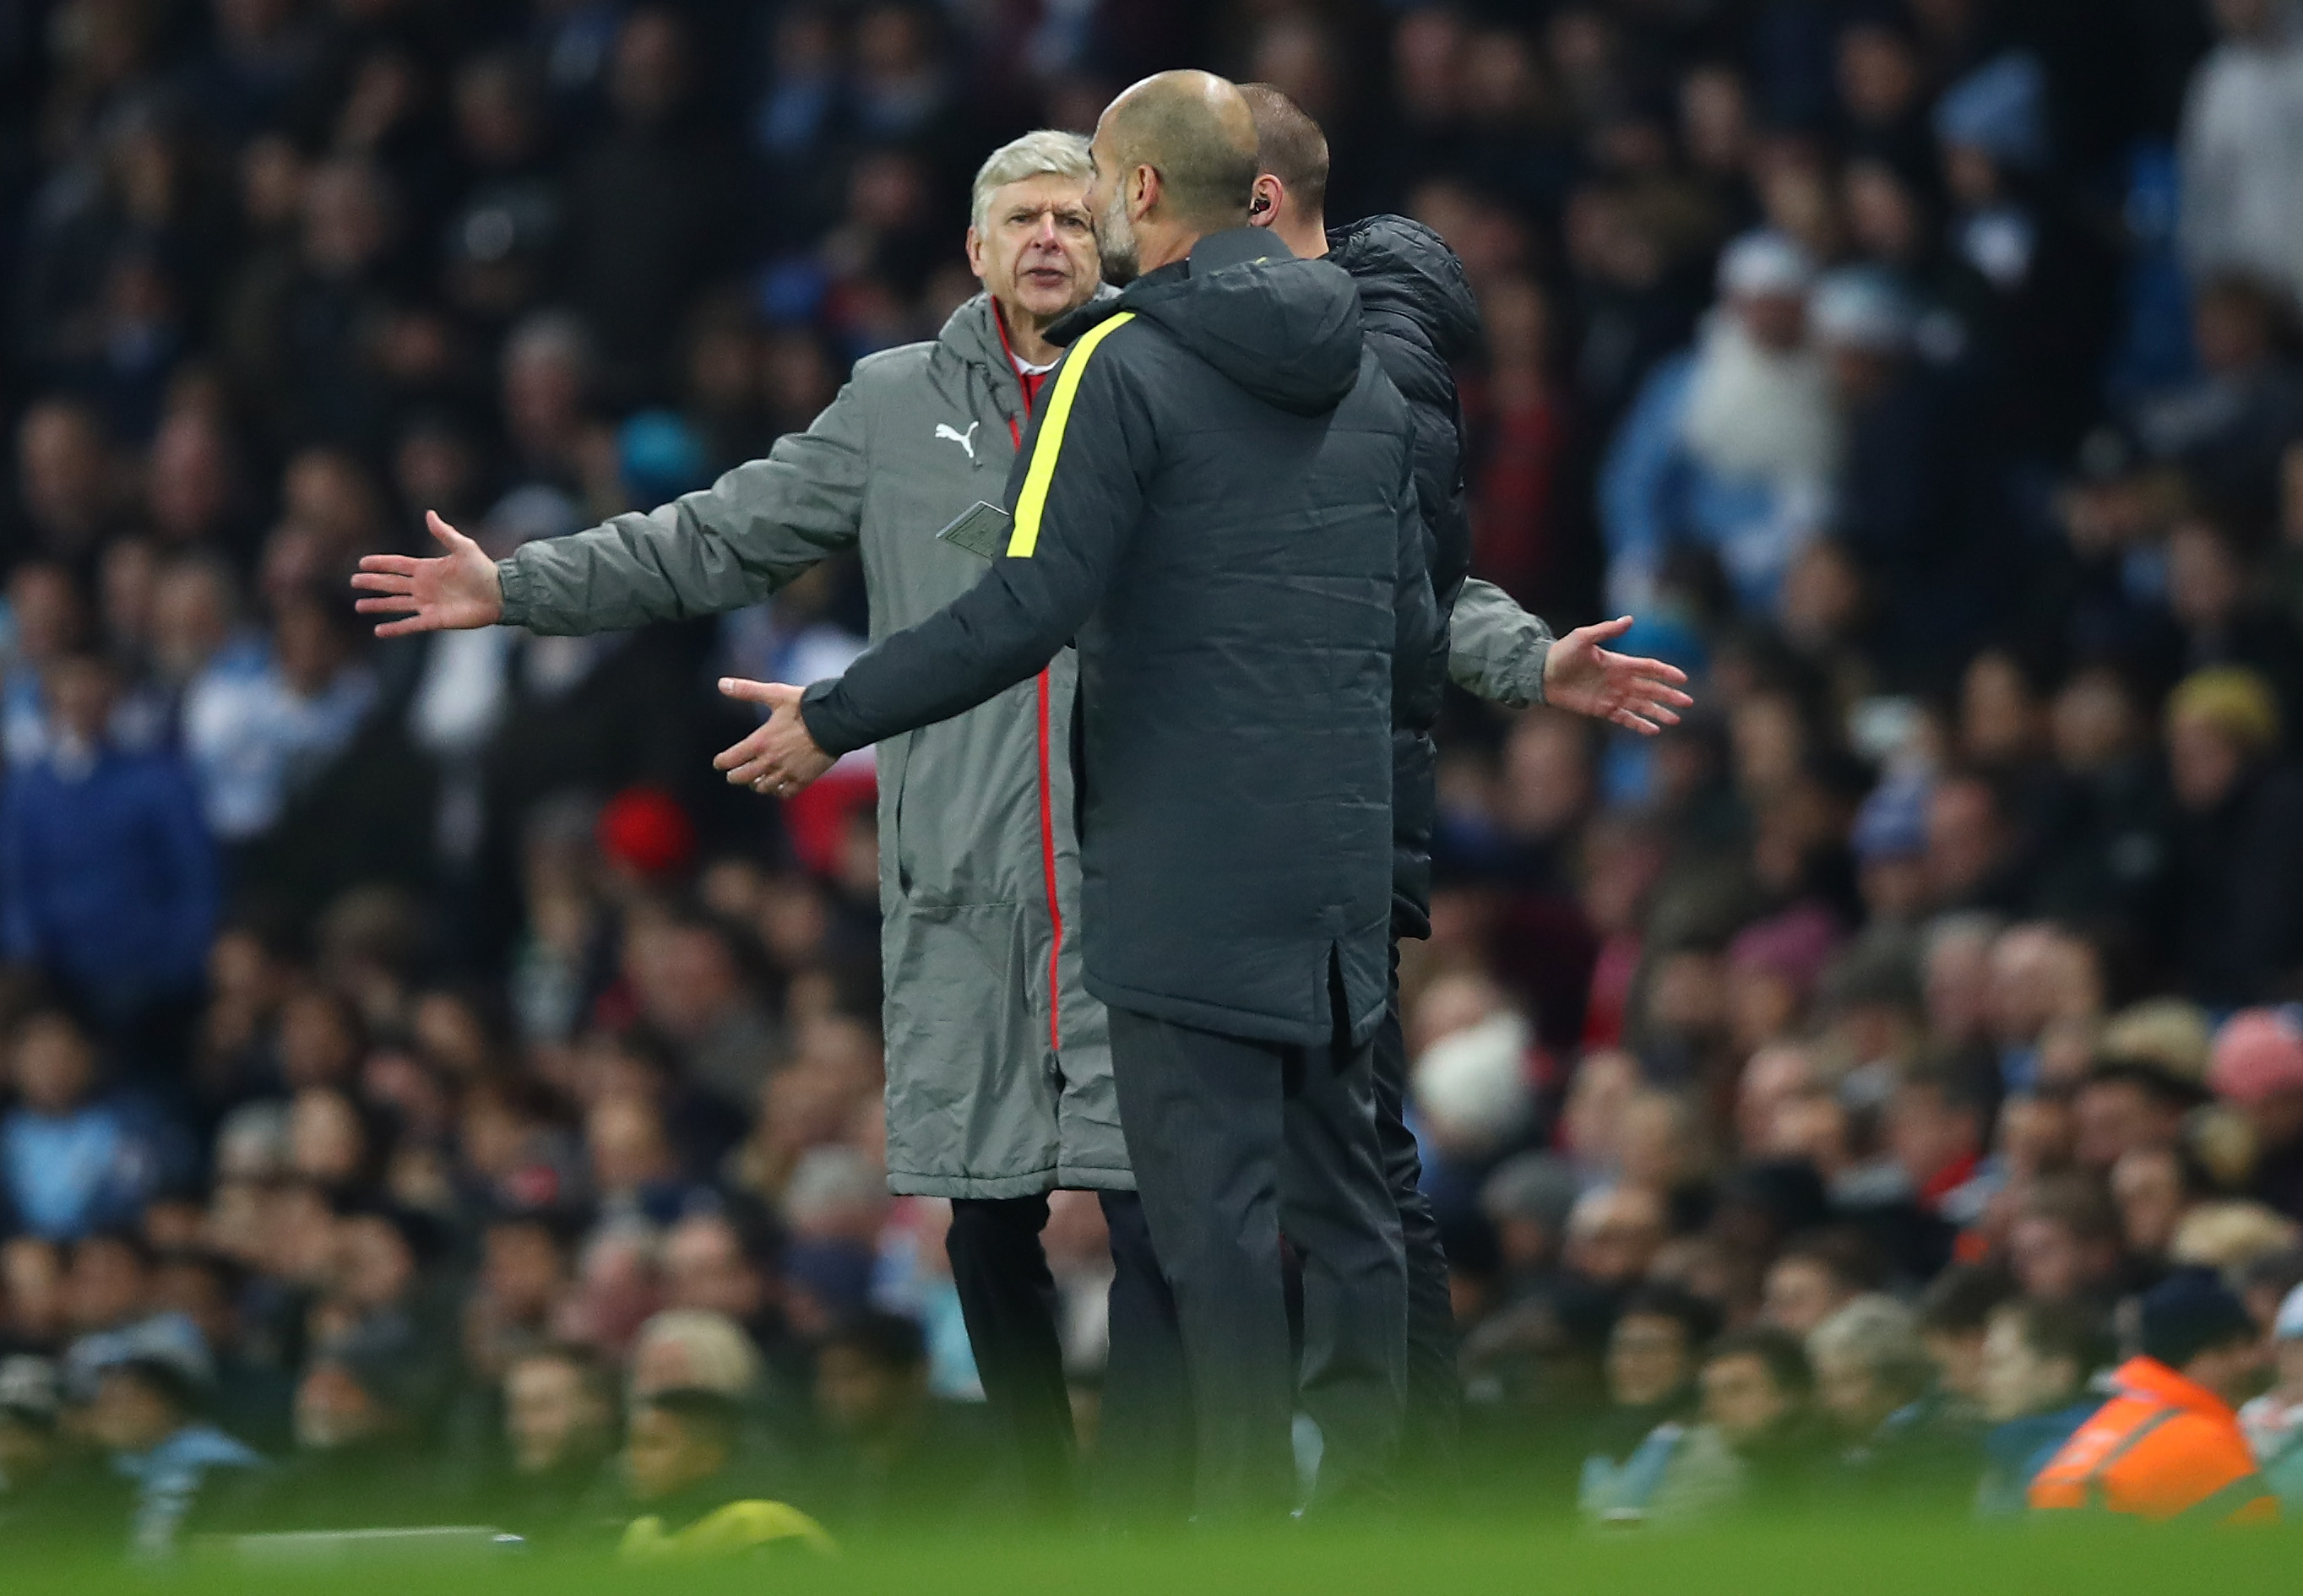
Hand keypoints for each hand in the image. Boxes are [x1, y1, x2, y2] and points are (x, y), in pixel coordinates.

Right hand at [352, 511, 503, 636]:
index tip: (362, 562)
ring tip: (359, 605)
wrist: (500, 595)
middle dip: (373, 583)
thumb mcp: (464, 547)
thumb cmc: (484, 570)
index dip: (381, 563)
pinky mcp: (434, 620)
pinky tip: (378, 630)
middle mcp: (424, 586)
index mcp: (428, 568)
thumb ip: (444, 532)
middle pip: (392, 584)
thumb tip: (429, 513)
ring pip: (396, 604)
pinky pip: (410, 625)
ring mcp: (428, 604)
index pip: (398, 564)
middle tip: (353, 581)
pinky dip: (394, 628)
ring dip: (378, 605)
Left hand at [714, 679, 834, 796]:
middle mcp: (770, 760)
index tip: (719, 763)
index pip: (730, 759)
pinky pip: (785, 793)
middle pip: (742, 778)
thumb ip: (747, 690)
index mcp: (760, 741)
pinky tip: (777, 787)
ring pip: (763, 787)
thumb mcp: (775, 694)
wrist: (837, 721)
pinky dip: (778, 791)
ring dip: (756, 784)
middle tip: (733, 775)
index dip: (721, 762)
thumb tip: (721, 683)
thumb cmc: (806, 706)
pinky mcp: (803, 779)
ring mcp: (787, 772)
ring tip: (756, 780)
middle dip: (734, 776)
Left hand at [1541, 616, 1692, 735]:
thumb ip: (1607, 630)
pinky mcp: (1602, 709)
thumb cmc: (1561, 653)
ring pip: (1642, 706)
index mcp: (1619, 663)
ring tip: (1676, 720)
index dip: (1666, 673)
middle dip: (1669, 696)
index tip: (1683, 679)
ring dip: (1659, 712)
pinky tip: (1653, 731)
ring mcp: (1612, 696)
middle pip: (1651, 689)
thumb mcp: (1583, 637)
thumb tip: (1630, 619)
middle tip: (1688, 703)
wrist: (1541, 674)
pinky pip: (1625, 718)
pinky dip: (1639, 724)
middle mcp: (1619, 680)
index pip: (1649, 668)